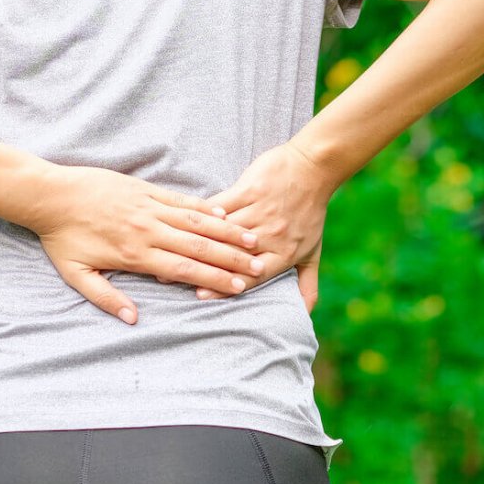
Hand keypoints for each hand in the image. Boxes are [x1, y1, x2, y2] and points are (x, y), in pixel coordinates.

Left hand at [27, 164, 265, 324]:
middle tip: (258, 266)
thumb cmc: (61, 237)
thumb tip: (132, 319)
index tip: (238, 287)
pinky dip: (203, 207)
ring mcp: (148, 207)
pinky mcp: (144, 190)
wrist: (49, 195)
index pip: (183, 269)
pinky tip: (223, 212)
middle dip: (231, 258)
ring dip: (225, 231)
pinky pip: (180, 200)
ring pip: (195, 220)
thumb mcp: (76, 274)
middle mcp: (147, 229)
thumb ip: (105, 297)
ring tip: (251, 240)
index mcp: (134, 253)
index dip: (213, 278)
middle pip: (198, 245)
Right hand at [180, 141, 335, 313]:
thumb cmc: (311, 213)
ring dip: (196, 241)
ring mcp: (260, 212)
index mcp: (284, 254)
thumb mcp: (313, 251)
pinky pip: (221, 205)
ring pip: (222, 232)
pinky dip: (201, 214)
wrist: (312, 169)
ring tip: (170, 251)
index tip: (200, 295)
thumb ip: (307, 284)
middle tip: (174, 277)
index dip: (224, 287)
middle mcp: (271, 235)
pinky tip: (183, 220)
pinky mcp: (249, 190)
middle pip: (232, 256)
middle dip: (203, 267)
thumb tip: (305, 314)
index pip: (251, 278)